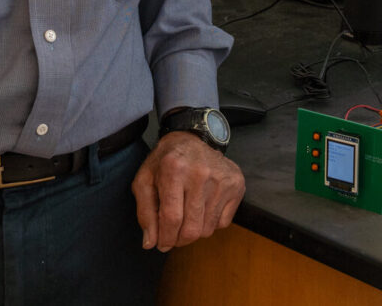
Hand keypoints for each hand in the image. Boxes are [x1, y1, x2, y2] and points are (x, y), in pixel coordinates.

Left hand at [131, 131, 244, 252]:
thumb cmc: (165, 161)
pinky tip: (202, 206)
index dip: (165, 238)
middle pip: (192, 229)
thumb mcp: (145, 180)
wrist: (192, 137)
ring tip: (187, 216)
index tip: (161, 244)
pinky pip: (223, 223)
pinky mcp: (236, 183)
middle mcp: (200, 172)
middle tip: (172, 236)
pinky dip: (210, 222)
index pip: (171, 218)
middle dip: (179, 240)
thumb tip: (150, 243)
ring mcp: (222, 178)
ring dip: (194, 231)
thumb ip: (145, 212)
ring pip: (207, 229)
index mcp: (174, 169)